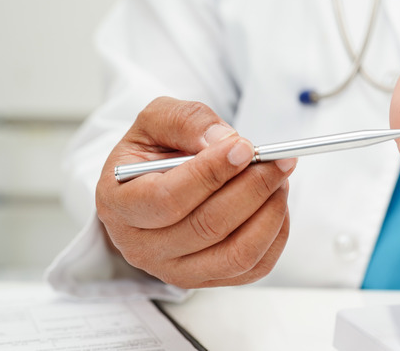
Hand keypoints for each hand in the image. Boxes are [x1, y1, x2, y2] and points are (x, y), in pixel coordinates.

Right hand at [96, 97, 295, 287]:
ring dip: (270, 211)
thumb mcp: (158, 120)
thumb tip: (224, 141)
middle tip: (278, 160)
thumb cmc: (156, 151)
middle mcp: (143, 247)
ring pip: (237, 253)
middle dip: (253, 188)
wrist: (158, 183)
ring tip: (279, 177)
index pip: (168, 199)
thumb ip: (186, 121)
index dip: (211, 173)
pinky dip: (276, 233)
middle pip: (208, 227)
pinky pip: (255, 266)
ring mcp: (176, 270)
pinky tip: (275, 202)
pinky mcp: (210, 280)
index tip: (245, 147)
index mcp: (120, 204)